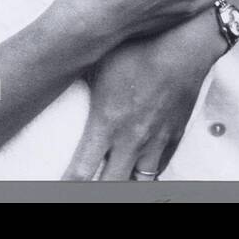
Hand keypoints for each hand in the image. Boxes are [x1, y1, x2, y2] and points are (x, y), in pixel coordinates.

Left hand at [64, 18, 220, 180]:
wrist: (183, 47)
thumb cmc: (139, 49)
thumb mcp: (97, 62)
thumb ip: (77, 78)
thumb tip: (55, 74)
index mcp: (106, 123)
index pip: (82, 170)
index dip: (68, 185)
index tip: (57, 189)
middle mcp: (131, 139)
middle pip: (111, 184)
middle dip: (97, 191)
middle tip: (83, 190)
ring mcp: (155, 140)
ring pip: (139, 182)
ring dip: (125, 184)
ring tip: (113, 182)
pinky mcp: (174, 135)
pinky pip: (161, 167)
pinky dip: (148, 173)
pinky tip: (140, 173)